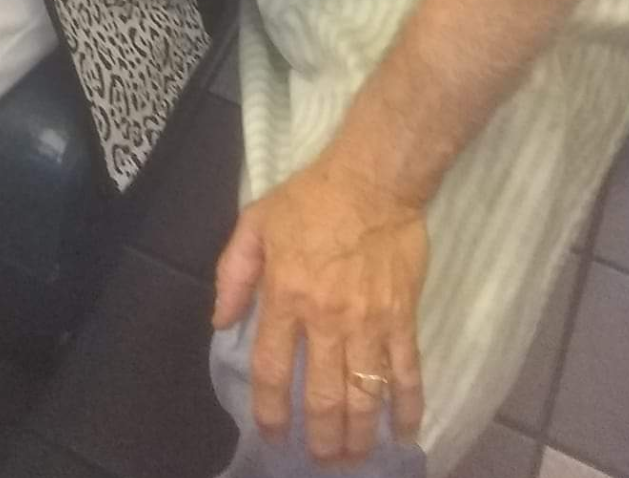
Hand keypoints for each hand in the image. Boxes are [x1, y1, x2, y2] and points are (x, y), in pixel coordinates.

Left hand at [213, 157, 427, 467]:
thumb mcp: (256, 222)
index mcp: (286, 296)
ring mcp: (369, 323)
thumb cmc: (312, 198)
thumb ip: (233, 272)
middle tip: (318, 459)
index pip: (272, 369)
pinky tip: (405, 433)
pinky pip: (406, 373)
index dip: (270, 410)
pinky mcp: (403, 318)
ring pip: (364, 396)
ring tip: (353, 459)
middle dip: (319, 439)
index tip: (272, 435)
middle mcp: (327, 320)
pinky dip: (407, 408)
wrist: (375, 179)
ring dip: (359, 436)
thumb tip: (222, 322)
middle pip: (323, 397)